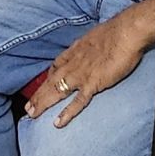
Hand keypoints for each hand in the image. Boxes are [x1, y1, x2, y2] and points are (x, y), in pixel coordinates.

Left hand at [23, 7, 149, 125]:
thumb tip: (94, 46)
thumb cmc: (117, 32)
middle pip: (52, 81)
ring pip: (57, 91)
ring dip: (43, 103)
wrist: (126, 32)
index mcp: (76, 51)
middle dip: (39, 95)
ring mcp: (81, 74)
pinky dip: (67, 113)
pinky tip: (58, 123)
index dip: (49, 77)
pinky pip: (77, 101)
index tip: (43, 84)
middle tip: (28, 108)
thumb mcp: (97, 36)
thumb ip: (92, 45)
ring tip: (33, 115)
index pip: (57, 66)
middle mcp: (74, 63)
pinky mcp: (92, 84)